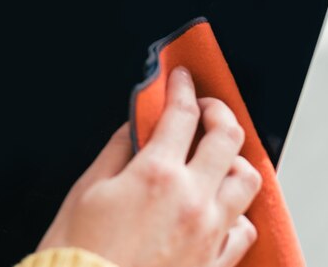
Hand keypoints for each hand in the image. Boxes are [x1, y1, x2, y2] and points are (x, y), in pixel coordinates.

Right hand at [38, 67, 261, 266]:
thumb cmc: (80, 248)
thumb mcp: (88, 188)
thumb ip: (118, 149)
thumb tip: (135, 127)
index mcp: (156, 175)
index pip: (181, 114)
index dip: (182, 88)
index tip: (180, 78)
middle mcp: (192, 200)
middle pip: (227, 137)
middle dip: (217, 110)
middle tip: (203, 107)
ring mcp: (209, 233)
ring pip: (248, 180)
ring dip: (234, 158)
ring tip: (217, 155)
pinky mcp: (214, 262)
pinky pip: (245, 228)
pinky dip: (236, 208)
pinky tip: (219, 205)